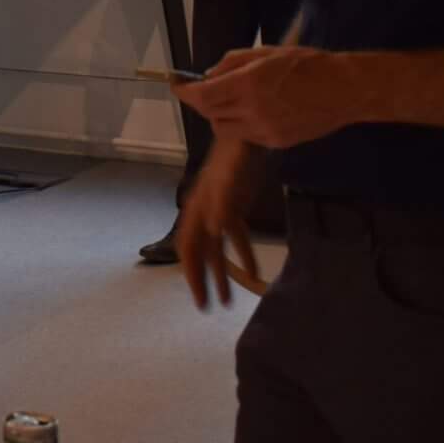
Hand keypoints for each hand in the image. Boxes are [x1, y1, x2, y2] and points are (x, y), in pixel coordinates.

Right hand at [175, 138, 258, 309]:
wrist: (249, 134)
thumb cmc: (237, 156)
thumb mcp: (230, 180)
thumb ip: (221, 204)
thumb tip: (213, 230)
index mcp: (197, 208)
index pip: (188, 247)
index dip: (191, 273)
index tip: (198, 298)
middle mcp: (203, 212)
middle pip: (199, 253)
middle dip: (202, 281)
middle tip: (208, 307)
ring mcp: (219, 210)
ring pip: (216, 249)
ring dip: (222, 274)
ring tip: (228, 301)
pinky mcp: (236, 207)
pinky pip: (236, 237)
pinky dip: (243, 255)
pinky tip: (254, 274)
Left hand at [176, 45, 369, 150]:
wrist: (344, 90)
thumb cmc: (307, 64)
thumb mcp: (266, 53)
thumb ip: (232, 64)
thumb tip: (209, 75)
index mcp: (248, 84)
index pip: (202, 95)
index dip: (184, 92)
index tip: (176, 85)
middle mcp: (253, 111)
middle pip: (209, 114)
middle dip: (201, 102)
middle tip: (204, 89)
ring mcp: (265, 131)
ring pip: (224, 129)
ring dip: (219, 115)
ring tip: (233, 100)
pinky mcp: (276, 143)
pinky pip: (245, 136)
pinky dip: (240, 124)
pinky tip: (254, 111)